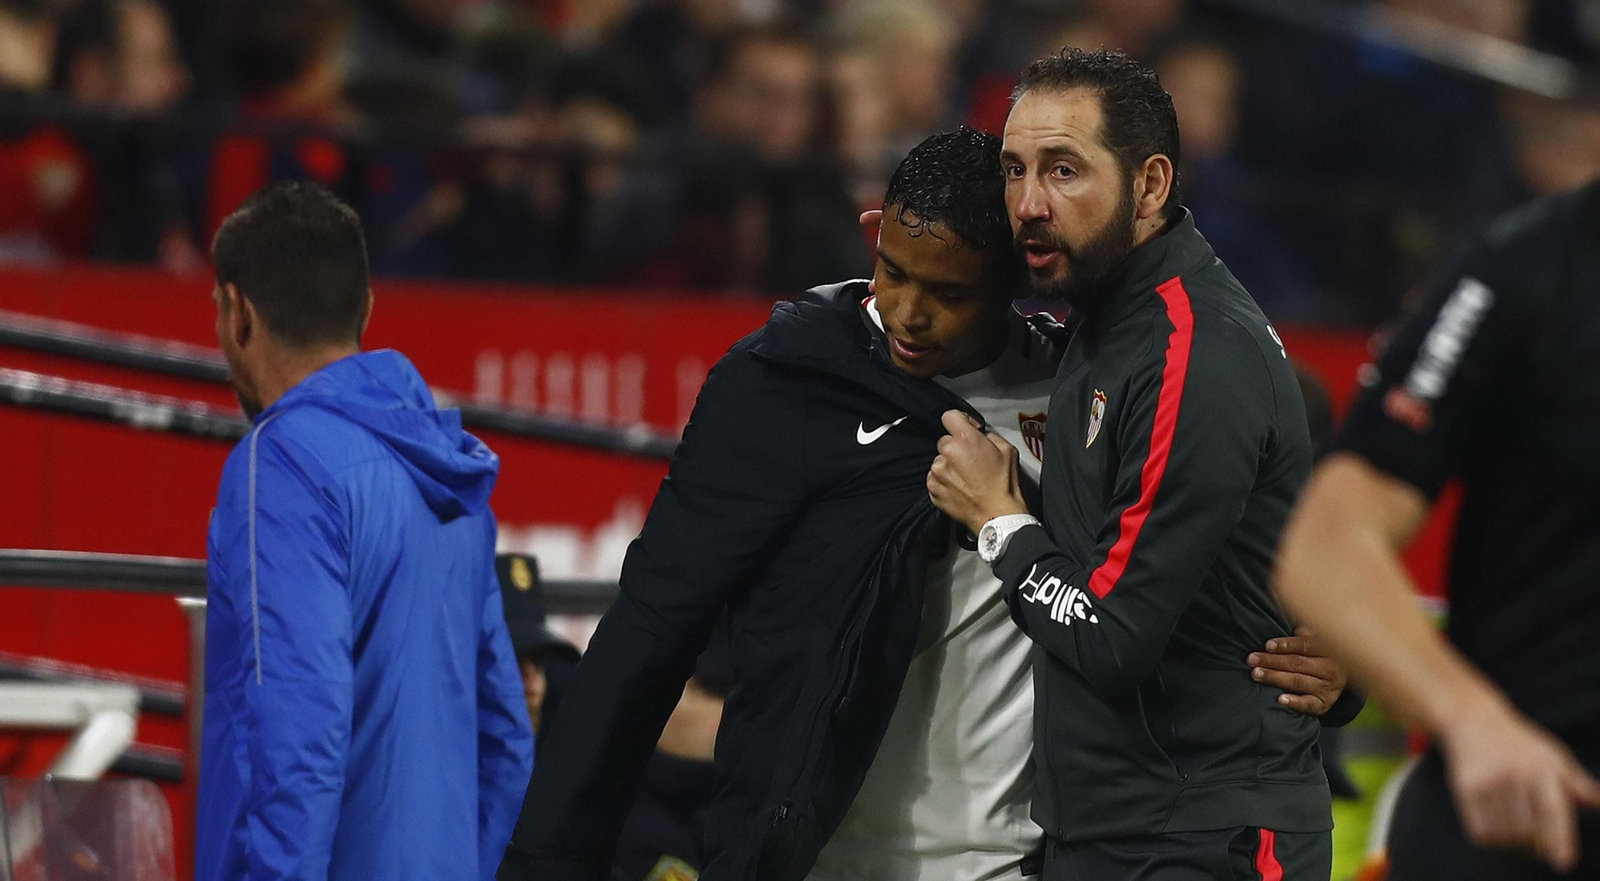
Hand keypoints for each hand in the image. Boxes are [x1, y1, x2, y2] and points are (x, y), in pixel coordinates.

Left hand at [927, 410, 1027, 534]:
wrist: (996, 514)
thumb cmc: (1004, 484)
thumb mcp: (1007, 449)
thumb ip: (989, 436)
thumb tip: (981, 436)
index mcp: (965, 439)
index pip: (949, 416)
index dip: (960, 421)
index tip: (966, 429)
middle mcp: (948, 453)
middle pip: (945, 441)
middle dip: (957, 447)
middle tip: (972, 460)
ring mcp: (938, 472)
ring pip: (940, 460)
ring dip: (950, 465)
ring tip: (967, 477)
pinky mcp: (933, 488)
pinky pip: (935, 477)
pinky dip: (945, 480)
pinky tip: (960, 487)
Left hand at [1247, 626, 1347, 714]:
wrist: (1340, 678)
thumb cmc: (1319, 654)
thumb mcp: (1315, 639)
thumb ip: (1302, 629)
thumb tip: (1282, 607)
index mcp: (1329, 649)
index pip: (1305, 645)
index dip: (1286, 644)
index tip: (1267, 645)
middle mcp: (1331, 668)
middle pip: (1298, 663)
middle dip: (1272, 661)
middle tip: (1251, 659)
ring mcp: (1329, 688)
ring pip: (1299, 682)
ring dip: (1276, 678)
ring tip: (1257, 674)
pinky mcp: (1324, 704)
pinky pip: (1309, 704)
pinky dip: (1295, 702)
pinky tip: (1280, 699)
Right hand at [1438, 694, 1599, 872]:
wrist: (1474, 721)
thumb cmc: (1521, 745)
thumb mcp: (1553, 756)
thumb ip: (1578, 783)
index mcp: (1542, 767)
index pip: (1552, 810)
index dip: (1559, 838)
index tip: (1563, 863)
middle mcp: (1514, 774)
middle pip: (1527, 830)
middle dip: (1536, 844)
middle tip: (1538, 842)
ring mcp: (1488, 781)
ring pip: (1504, 835)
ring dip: (1513, 842)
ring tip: (1516, 830)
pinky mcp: (1465, 788)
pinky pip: (1481, 832)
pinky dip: (1491, 839)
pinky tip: (1496, 828)